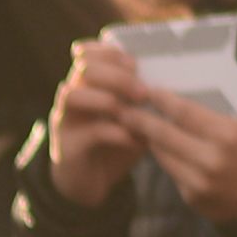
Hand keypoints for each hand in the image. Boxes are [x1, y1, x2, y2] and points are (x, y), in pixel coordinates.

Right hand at [45, 36, 155, 200]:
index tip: (135, 64)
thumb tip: (172, 83)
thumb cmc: (112, 143)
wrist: (88, 183)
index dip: (110, 53)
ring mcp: (65, 120)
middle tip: (142, 92)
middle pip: (83, 69)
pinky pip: (89, 132)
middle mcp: (71, 96)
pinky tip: (136, 139)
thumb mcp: (130, 116)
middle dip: (116, 76)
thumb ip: (140, 99)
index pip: (87, 54)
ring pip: (74, 94)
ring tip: (135, 112)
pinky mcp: (67, 146)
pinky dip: (117, 133)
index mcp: (85, 84)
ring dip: (109, 99)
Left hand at [135, 56, 236, 226]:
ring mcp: (200, 182)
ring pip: (163, 154)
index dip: (163, 100)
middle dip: (141, 119)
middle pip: (164, 134)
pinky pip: (172, 173)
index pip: (184, 112)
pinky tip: (158, 147)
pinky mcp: (194, 198)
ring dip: (148, 139)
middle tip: (124, 108)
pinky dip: (164, 158)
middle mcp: (210, 160)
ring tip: (134, 124)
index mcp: (229, 137)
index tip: (149, 91)